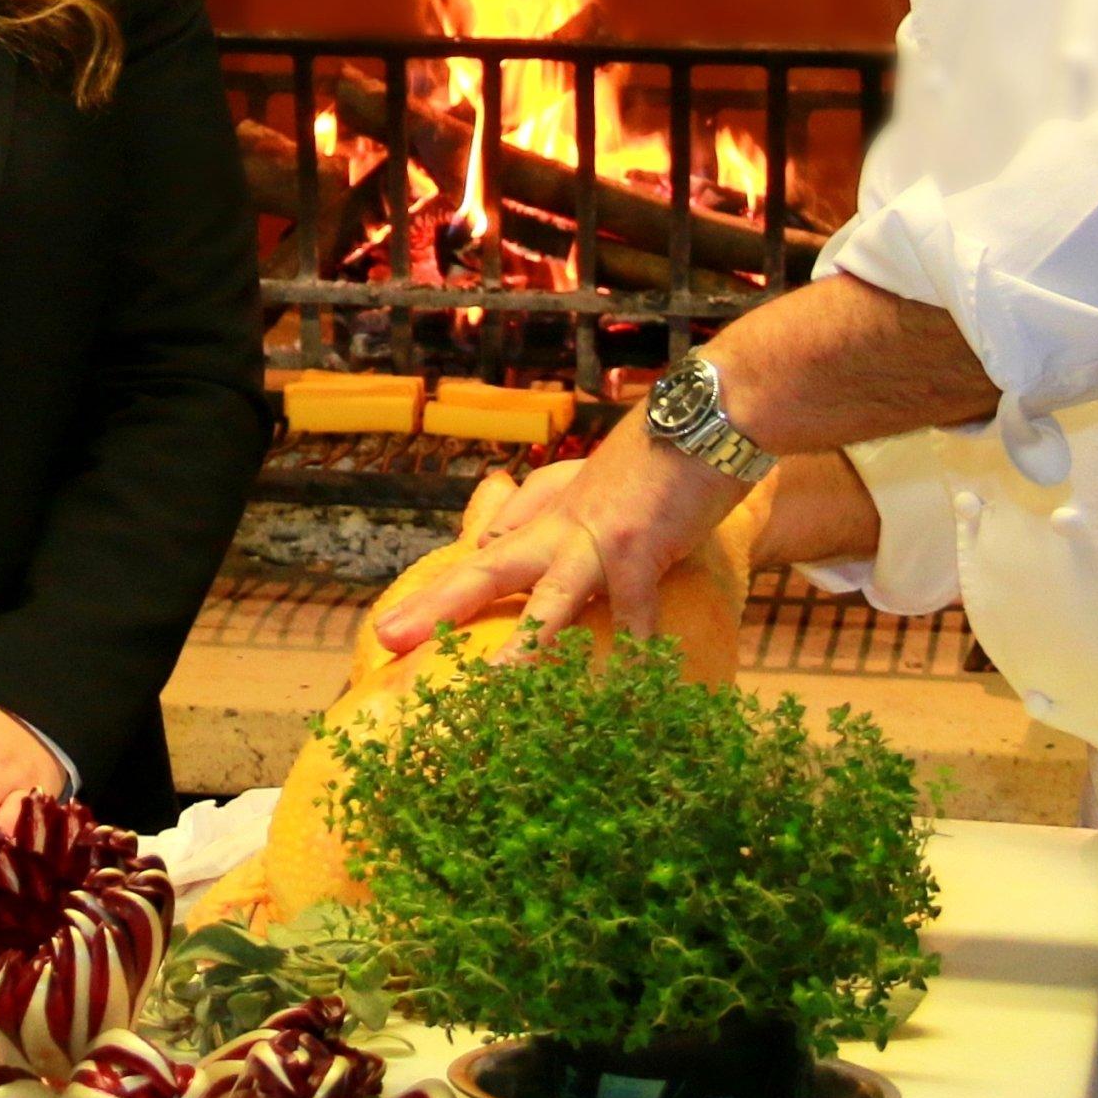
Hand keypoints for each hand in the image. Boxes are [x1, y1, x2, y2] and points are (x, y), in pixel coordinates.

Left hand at [371, 419, 748, 653]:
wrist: (712, 412)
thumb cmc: (662, 450)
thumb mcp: (594, 474)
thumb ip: (543, 502)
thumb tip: (488, 534)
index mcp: (550, 508)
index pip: (485, 548)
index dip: (446, 588)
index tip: (401, 626)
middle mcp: (561, 521)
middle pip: (487, 565)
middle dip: (438, 604)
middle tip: (386, 636)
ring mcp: (596, 535)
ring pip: (547, 596)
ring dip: (520, 642)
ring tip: (487, 683)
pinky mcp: (639, 545)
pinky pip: (633, 610)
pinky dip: (632, 648)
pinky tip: (625, 686)